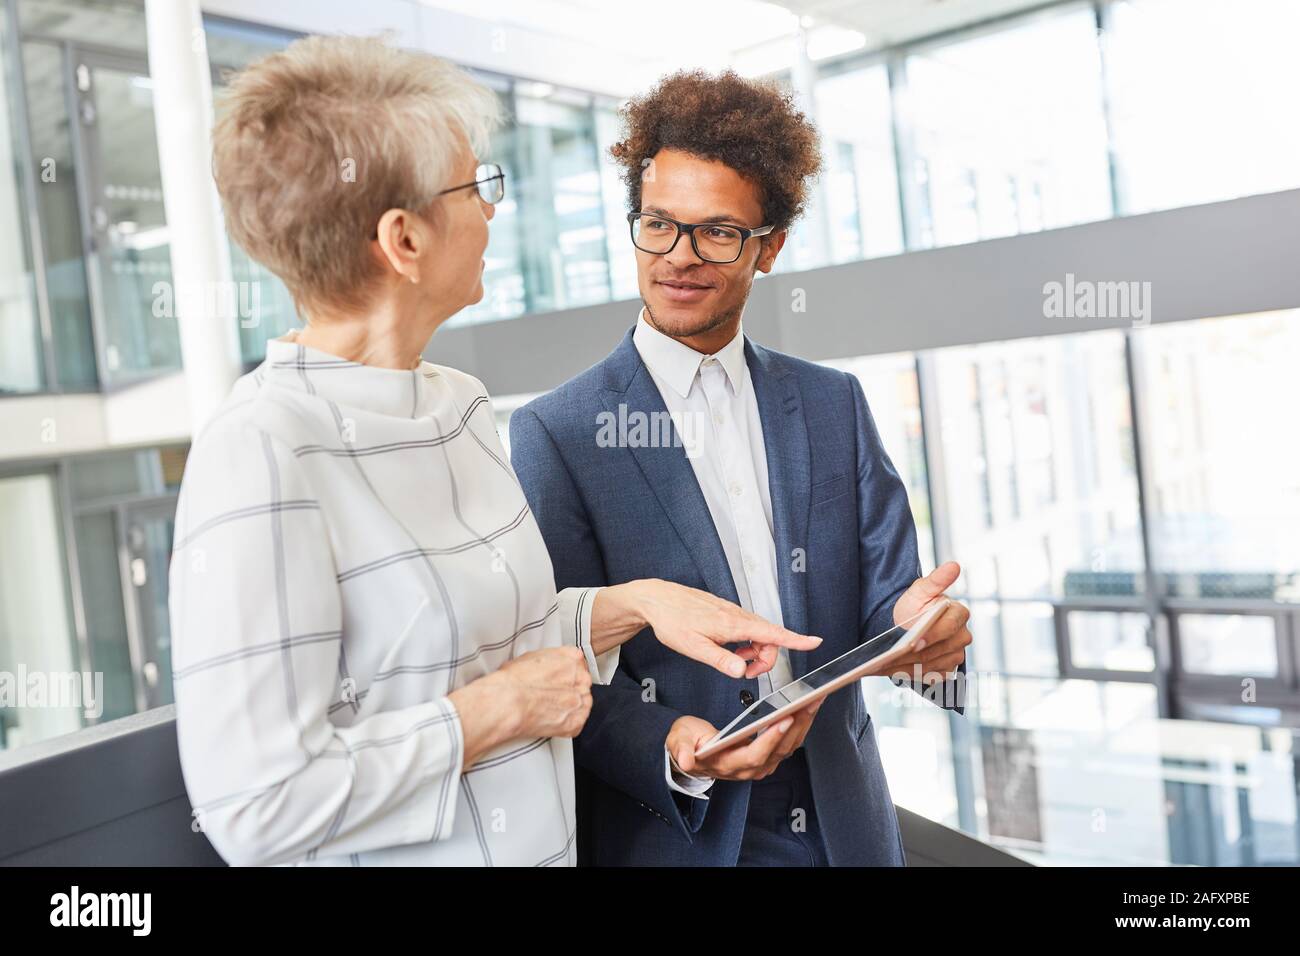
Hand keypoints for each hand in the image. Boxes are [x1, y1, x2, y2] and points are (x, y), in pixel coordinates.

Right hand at [495, 646, 592, 738]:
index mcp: (572, 658)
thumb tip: (547, 666)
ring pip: (582, 702)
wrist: (508, 702)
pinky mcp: (576, 722)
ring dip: (570, 706)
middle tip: (551, 694)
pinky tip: (552, 720)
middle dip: (569, 689)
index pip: (578, 663)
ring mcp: (579, 700)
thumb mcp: (532, 657)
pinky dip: (567, 723)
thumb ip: (550, 660)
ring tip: (550, 708)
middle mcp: (581, 678)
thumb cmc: (514, 681)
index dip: (566, 672)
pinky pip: (578, 722)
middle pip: (582, 683)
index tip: (559, 678)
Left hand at [596, 579, 821, 678]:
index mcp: (733, 624)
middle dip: (766, 658)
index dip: (795, 639)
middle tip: (747, 673)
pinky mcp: (727, 614)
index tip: (815, 642)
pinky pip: (747, 630)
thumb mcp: (694, 647)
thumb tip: (741, 672)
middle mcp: (737, 615)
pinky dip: (745, 644)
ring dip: (754, 652)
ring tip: (734, 662)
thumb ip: (720, 660)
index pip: (772, 632)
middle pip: (769, 637)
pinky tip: (729, 651)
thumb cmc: (673, 621)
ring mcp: (733, 613)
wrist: (657, 600)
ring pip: (758, 634)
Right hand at [666, 700, 823, 781]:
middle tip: (808, 701)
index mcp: (728, 764)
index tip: (784, 719)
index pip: (754, 755)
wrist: (691, 754)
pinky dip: (800, 725)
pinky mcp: (767, 756)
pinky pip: (789, 743)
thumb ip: (682, 750)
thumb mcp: (679, 741)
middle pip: (779, 750)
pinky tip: (806, 707)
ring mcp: (759, 764)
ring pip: (788, 747)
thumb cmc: (687, 743)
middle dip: (797, 724)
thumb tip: (686, 760)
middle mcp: (748, 769)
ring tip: (813, 699)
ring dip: (803, 723)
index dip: (771, 739)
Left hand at [888, 561, 971, 683]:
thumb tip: (954, 566)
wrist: (906, 621)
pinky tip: (893, 671)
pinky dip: (912, 674)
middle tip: (892, 659)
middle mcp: (962, 636)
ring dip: (910, 667)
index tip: (912, 641)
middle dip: (915, 655)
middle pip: (940, 650)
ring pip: (934, 665)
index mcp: (960, 614)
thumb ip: (937, 580)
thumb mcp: (921, 590)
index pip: (948, 628)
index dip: (931, 636)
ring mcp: (956, 654)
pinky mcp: (946, 668)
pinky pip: (931, 676)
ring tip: (886, 667)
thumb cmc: (915, 604)